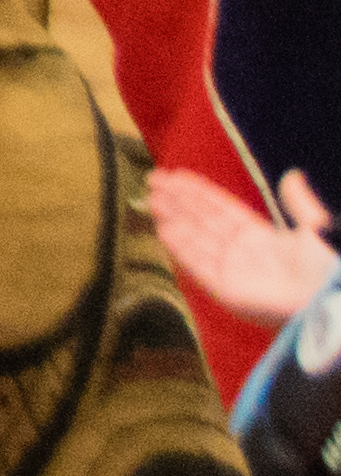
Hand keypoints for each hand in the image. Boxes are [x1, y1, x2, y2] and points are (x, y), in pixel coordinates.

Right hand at [151, 163, 339, 324]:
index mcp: (264, 239)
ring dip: (174, 219)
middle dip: (178, 201)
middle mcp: (244, 254)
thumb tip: (293, 175)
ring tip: (152, 198)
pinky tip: (163, 229)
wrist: (330, 301)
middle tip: (153, 180)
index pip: (223, 211)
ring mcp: (235, 273)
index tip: (176, 175)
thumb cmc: (329, 268)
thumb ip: (300, 203)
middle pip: (203, 222)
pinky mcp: (228, 292)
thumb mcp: (316, 228)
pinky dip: (179, 248)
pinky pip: (198, 266)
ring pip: (196, 240)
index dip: (199, 193)